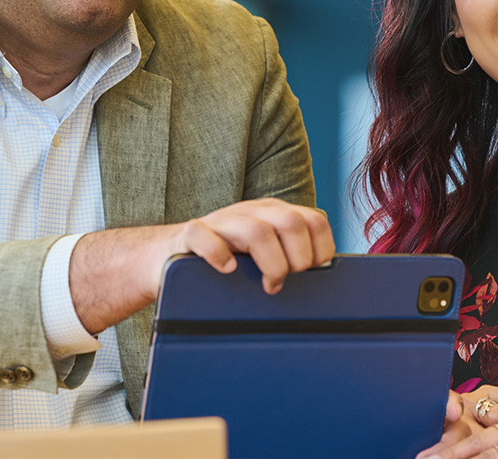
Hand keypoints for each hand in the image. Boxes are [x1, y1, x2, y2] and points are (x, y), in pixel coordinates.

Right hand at [162, 197, 334, 293]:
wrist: (170, 254)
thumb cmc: (226, 259)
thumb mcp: (263, 253)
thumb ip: (290, 257)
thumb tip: (326, 282)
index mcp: (273, 213)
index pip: (314, 220)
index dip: (321, 249)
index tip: (313, 273)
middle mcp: (251, 211)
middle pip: (290, 222)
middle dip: (297, 258)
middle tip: (286, 281)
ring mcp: (221, 220)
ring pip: (256, 230)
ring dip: (270, 263)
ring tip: (267, 286)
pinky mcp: (191, 233)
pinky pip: (204, 236)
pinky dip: (218, 254)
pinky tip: (228, 270)